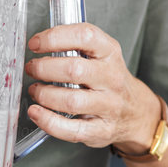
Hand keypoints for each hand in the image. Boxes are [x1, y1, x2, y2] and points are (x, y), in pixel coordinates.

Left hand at [23, 23, 160, 151]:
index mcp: (110, 53)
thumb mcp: (102, 54)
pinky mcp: (100, 130)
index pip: (85, 36)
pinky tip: (36, 113)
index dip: (55, 37)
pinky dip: (48, 122)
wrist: (135, 113)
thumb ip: (75, 45)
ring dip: (44, 95)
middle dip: (44, 68)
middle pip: (74, 69)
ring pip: (71, 100)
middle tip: (32, 69)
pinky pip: (72, 129)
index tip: (36, 43)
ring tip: (35, 90)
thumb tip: (39, 42)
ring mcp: (108, 106)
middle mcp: (111, 78)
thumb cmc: (109, 80)